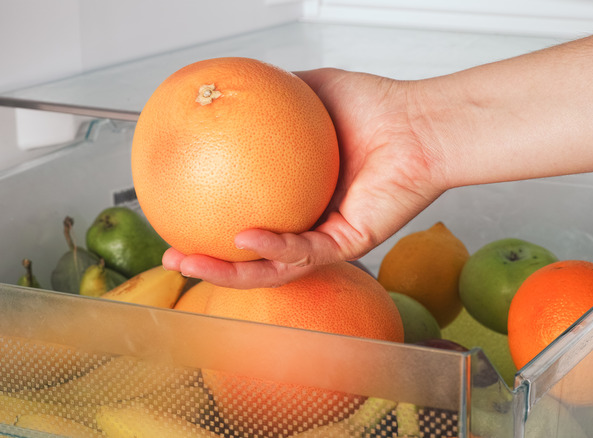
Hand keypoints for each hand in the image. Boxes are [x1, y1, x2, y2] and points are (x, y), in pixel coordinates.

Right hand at [163, 68, 447, 287]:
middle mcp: (309, 223)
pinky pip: (304, 250)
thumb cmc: (376, 107)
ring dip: (228, 272)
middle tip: (173, 259)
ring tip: (191, 263)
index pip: (245, 221)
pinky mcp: (350, 243)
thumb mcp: (309, 90)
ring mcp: (328, 239)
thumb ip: (269, 95)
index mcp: (297, 197)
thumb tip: (228, 87)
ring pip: (272, 269)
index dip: (208, 227)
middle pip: (250, 258)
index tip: (175, 221)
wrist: (420, 121)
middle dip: (208, 265)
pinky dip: (271, 246)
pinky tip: (242, 238)